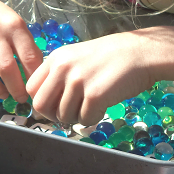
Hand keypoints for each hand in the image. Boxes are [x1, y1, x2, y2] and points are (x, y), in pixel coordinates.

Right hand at [0, 0, 42, 101]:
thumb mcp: (18, 26)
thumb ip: (28, 48)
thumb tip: (36, 78)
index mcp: (14, 26)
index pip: (28, 58)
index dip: (32, 79)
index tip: (33, 90)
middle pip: (6, 68)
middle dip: (15, 89)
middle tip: (19, 97)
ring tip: (2, 94)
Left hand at [26, 31, 155, 125]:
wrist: (142, 53)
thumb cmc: (113, 57)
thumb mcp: (78, 58)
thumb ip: (61, 76)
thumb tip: (48, 105)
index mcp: (56, 58)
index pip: (32, 88)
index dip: (42, 102)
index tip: (56, 105)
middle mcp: (63, 69)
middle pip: (42, 106)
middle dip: (55, 115)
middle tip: (71, 113)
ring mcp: (78, 82)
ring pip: (64, 116)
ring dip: (78, 117)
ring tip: (92, 105)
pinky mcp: (95, 95)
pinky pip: (84, 119)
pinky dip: (93, 118)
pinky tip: (103, 106)